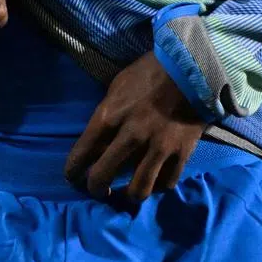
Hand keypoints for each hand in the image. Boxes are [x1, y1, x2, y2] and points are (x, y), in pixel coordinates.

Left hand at [65, 51, 206, 203]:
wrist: (189, 67)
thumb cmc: (148, 72)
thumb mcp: (118, 86)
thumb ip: (107, 115)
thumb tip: (99, 141)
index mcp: (110, 115)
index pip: (81, 153)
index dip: (73, 170)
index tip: (73, 176)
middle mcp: (131, 135)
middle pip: (102, 177)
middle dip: (95, 188)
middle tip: (98, 189)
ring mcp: (157, 147)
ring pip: (138, 191)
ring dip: (128, 195)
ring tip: (127, 191)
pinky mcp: (180, 153)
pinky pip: (166, 183)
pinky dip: (158, 185)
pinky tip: (154, 179)